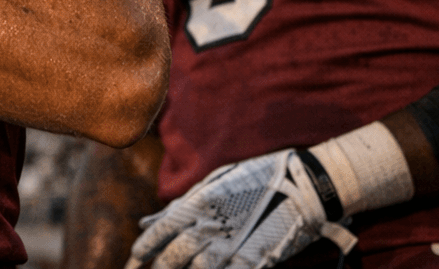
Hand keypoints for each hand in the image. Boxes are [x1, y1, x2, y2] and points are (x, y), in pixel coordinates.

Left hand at [126, 150, 354, 268]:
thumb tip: (150, 221)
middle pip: (173, 259)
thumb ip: (182, 205)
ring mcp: (231, 246)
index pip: (161, 232)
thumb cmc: (258, 178)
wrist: (305, 186)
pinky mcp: (253, 261)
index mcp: (198, 203)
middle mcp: (210, 226)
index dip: (144, 249)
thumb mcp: (216, 183)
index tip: (133, 260)